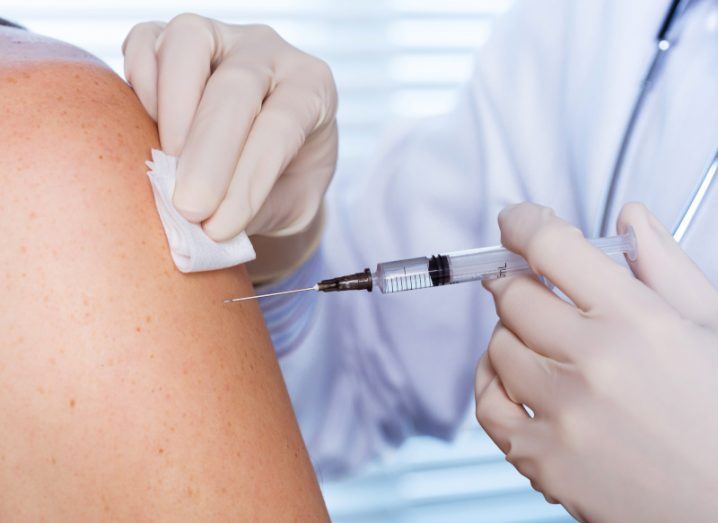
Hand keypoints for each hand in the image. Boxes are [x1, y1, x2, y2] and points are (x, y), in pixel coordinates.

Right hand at [122, 14, 337, 238]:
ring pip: (190, 42)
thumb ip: (259, 210)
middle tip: (189, 208)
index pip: (281, 126)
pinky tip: (147, 129)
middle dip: (209, 153)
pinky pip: (147, 42)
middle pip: (237, 87)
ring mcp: (220, 36)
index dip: (248, 178)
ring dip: (173, 109)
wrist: (267, 158)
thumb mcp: (293, 204)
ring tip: (166, 164)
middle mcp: (269, 53)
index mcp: (311, 88)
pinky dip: (141, 84)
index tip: (219, 227)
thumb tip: (205, 227)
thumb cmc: (285, 181)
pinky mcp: (171, 38)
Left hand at [475, 202, 717, 521]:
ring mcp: (564, 415)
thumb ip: (666, 269)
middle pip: (514, 296)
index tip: (517, 221)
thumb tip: (630, 217)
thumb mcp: (713, 330)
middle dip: (518, 282)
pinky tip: (516, 380)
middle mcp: (595, 364)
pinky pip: (489, 406)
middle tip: (532, 286)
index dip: (524, 223)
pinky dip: (493, 384)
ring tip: (542, 342)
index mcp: (639, 322)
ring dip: (512, 335)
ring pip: (499, 347)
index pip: (551, 247)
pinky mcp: (544, 460)